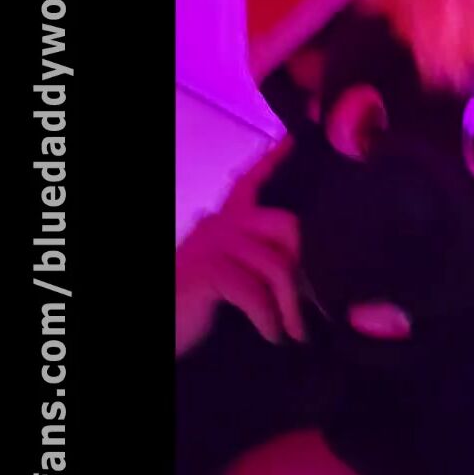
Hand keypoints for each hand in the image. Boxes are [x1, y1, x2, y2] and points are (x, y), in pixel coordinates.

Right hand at [176, 137, 304, 355]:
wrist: (163, 321)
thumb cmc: (192, 303)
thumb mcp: (230, 275)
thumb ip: (255, 260)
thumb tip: (304, 271)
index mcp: (223, 222)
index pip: (248, 183)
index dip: (271, 161)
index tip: (292, 139)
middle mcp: (219, 224)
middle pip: (286, 226)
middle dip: (305, 266)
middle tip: (310, 301)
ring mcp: (212, 245)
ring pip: (277, 267)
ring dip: (292, 307)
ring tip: (294, 331)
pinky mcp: (208, 271)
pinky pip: (257, 293)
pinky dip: (270, 320)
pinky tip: (272, 335)